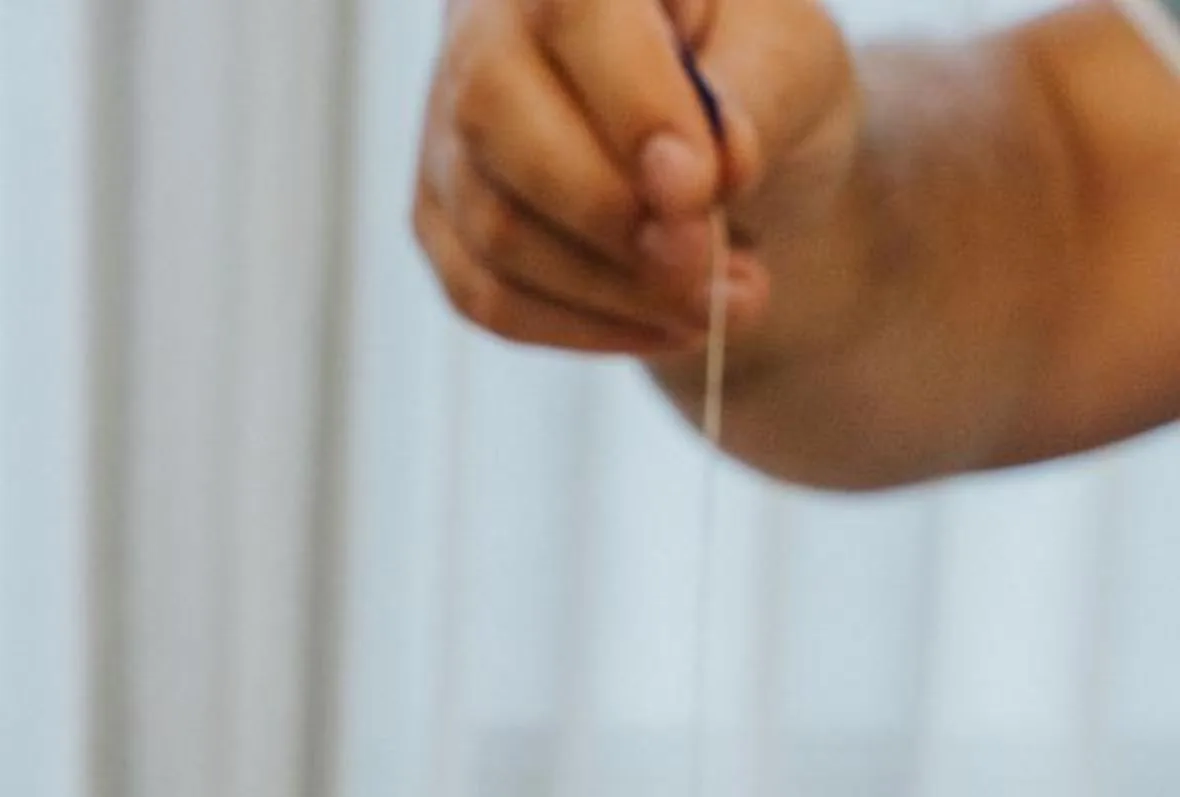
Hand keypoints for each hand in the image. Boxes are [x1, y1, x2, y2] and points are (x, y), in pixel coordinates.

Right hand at [414, 0, 857, 357]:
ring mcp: (447, 128)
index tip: (701, 189)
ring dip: (615, 293)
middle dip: (614, 219)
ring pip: (496, 231)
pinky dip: (585, 328)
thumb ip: (747, 104)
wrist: (714, 148)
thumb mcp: (791, 62)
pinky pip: (488, 299)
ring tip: (720, 304)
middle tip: (710, 266)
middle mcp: (484, 24)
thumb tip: (686, 184)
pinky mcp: (441, 220)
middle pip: (497, 121)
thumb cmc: (754, 75)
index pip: (572, 11)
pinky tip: (663, 325)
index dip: (632, 108)